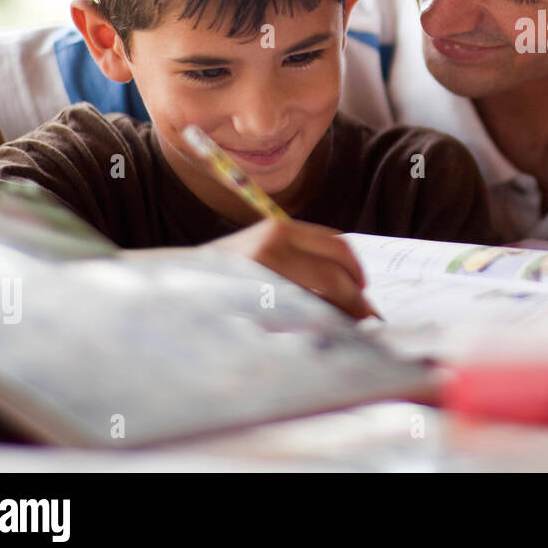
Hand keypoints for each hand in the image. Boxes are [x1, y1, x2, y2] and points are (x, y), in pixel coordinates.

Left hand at [208, 218, 378, 319]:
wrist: (178, 285)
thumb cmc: (217, 313)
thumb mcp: (263, 320)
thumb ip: (307, 314)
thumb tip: (347, 319)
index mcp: (272, 262)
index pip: (332, 280)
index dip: (355, 302)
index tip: (368, 321)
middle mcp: (276, 237)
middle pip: (340, 253)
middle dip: (358, 282)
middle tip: (367, 307)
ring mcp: (275, 227)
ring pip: (333, 240)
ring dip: (350, 266)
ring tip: (355, 292)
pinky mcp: (274, 226)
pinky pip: (318, 237)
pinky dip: (334, 257)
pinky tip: (334, 278)